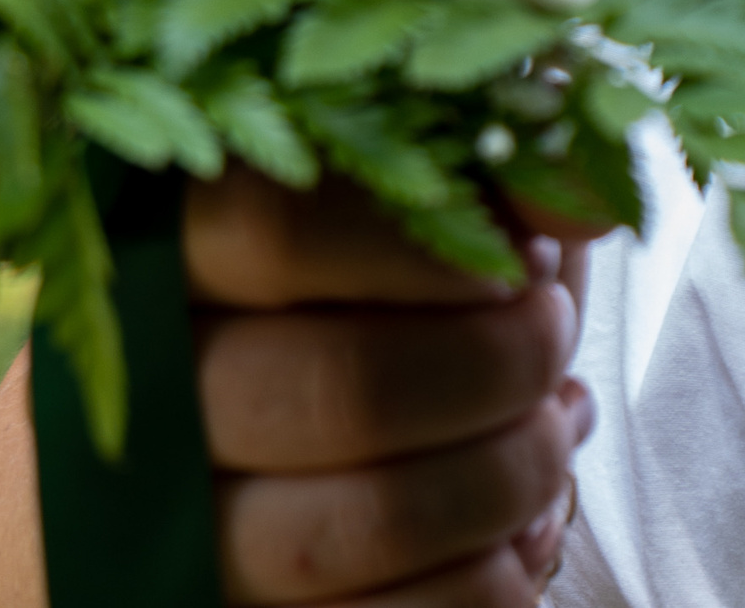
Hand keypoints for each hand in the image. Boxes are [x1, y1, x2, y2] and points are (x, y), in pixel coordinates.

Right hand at [187, 165, 595, 606]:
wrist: (334, 423)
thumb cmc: (391, 288)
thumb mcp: (433, 205)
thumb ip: (496, 178)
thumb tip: (581, 201)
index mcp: (182, 249)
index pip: (273, 231)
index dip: (425, 247)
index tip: (524, 260)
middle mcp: (163, 391)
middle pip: (331, 387)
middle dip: (492, 369)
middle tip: (553, 337)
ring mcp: (187, 526)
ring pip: (341, 530)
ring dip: (498, 483)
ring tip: (555, 433)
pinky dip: (480, 586)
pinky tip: (520, 531)